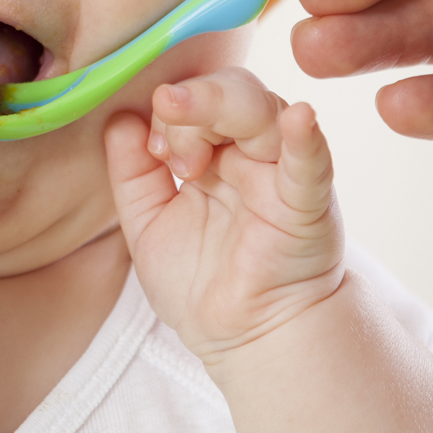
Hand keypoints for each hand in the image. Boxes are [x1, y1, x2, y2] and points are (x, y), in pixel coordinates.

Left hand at [104, 68, 342, 362]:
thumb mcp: (147, 222)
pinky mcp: (306, 207)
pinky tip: (299, 118)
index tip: (152, 149)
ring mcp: (280, 176)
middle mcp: (251, 155)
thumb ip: (132, 172)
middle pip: (232, 92)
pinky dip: (306, 138)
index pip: (196, 100)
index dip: (168, 113)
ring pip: (264, 111)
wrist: (239, 339)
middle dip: (192, 106)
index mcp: (215, 153)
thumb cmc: (199, 282)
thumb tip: (120, 118)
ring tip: (191, 154)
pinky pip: (311, 164)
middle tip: (169, 152)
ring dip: (221, 112)